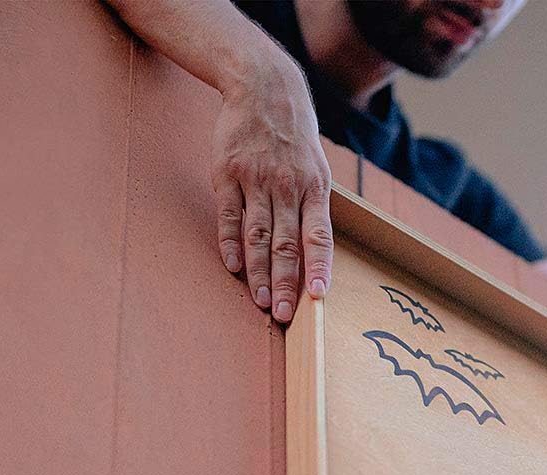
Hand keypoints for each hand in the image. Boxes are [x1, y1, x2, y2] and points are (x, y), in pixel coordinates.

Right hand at [212, 58, 332, 322]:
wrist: (264, 88)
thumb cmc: (295, 140)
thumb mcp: (317, 170)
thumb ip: (313, 211)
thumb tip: (314, 257)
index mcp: (314, 190)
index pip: (318, 237)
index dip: (318, 267)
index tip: (317, 296)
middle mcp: (287, 187)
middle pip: (287, 244)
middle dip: (285, 282)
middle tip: (282, 314)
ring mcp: (256, 180)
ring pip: (258, 235)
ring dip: (259, 272)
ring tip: (261, 301)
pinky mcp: (228, 174)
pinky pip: (229, 215)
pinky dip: (230, 243)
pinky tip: (232, 266)